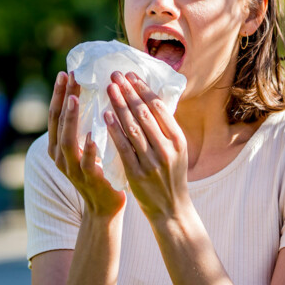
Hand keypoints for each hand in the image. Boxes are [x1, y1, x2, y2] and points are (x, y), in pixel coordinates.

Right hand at [47, 71, 125, 218]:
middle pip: (58, 122)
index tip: (66, 72)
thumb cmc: (98, 169)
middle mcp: (60, 156)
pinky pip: (86, 163)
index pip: (55, 114)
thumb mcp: (86, 145)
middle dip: (64, 98)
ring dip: (71, 118)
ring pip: (67, 140)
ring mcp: (72, 168)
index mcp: (57, 146)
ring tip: (75, 98)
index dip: (59, 94)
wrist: (104, 205)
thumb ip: (85, 125)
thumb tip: (92, 94)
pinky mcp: (89, 179)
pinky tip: (92, 135)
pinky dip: (89, 149)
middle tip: (70, 76)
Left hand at [105, 71, 190, 220]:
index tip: (131, 75)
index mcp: (178, 140)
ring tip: (109, 88)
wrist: (171, 210)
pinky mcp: (137, 174)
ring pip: (133, 127)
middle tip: (115, 75)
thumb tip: (150, 100)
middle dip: (129, 92)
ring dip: (120, 105)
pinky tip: (106, 116)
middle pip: (145, 114)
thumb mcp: (177, 151)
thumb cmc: (171, 176)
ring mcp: (152, 162)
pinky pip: (124, 147)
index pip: (160, 108)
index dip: (144, 89)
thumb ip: (165, 129)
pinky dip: (114, 130)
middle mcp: (167, 149)